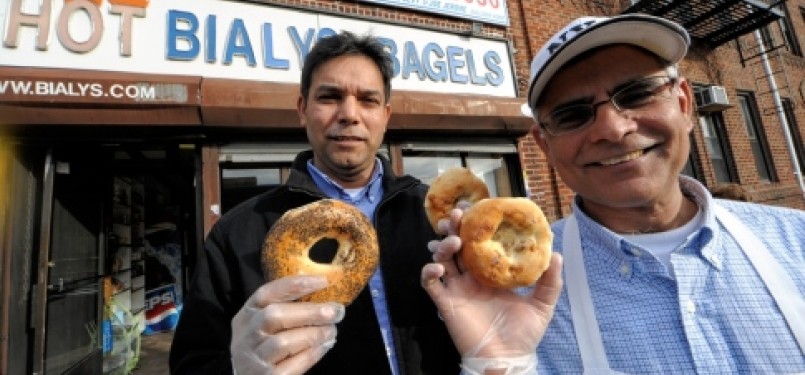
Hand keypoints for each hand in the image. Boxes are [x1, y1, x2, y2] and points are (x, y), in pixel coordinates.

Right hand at [230, 275, 343, 374]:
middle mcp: (246, 336)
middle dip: (309, 312)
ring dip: (313, 334)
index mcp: (246, 315)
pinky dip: (310, 355)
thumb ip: (285, 310)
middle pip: (274, 316)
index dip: (294, 285)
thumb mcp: (263, 325)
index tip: (322, 282)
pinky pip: (291, 365)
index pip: (266, 293)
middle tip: (335, 311)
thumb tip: (323, 298)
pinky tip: (323, 347)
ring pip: (283, 342)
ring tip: (331, 331)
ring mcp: (255, 358)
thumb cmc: (262, 347)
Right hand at [421, 208, 562, 359]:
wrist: (507, 359)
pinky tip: (437, 268)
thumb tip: (556, 254)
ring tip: (454, 241)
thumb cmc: (524, 334)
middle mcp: (472, 277)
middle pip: (457, 245)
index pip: (480, 243)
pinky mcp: (446, 303)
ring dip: (443, 246)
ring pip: (442, 259)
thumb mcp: (542, 304)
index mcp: (492, 273)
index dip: (476, 226)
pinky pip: (430, 284)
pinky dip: (428, 272)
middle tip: (458, 214)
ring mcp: (457, 289)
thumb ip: (550, 280)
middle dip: (454, 227)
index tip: (478, 208)